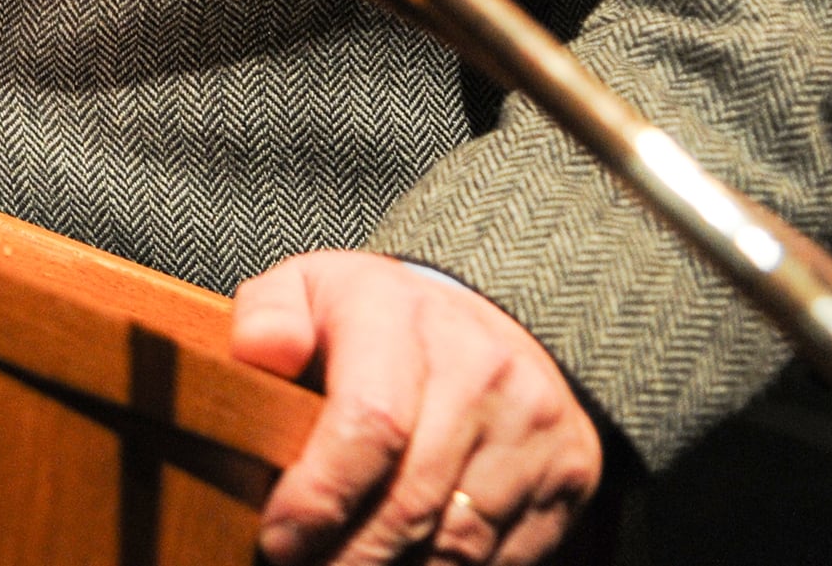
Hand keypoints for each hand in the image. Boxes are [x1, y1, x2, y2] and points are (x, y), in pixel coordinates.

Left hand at [230, 251, 599, 564]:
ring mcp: (534, 425)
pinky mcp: (570, 473)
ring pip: (460, 543)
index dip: (320, 497)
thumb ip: (269, 318)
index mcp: (404, 317)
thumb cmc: (376, 321)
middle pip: (411, 501)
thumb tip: (262, 353)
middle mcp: (481, 368)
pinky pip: (505, 557)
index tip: (278, 539)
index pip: (369, 423)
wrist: (491, 319)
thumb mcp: (308, 292)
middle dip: (347, 557)